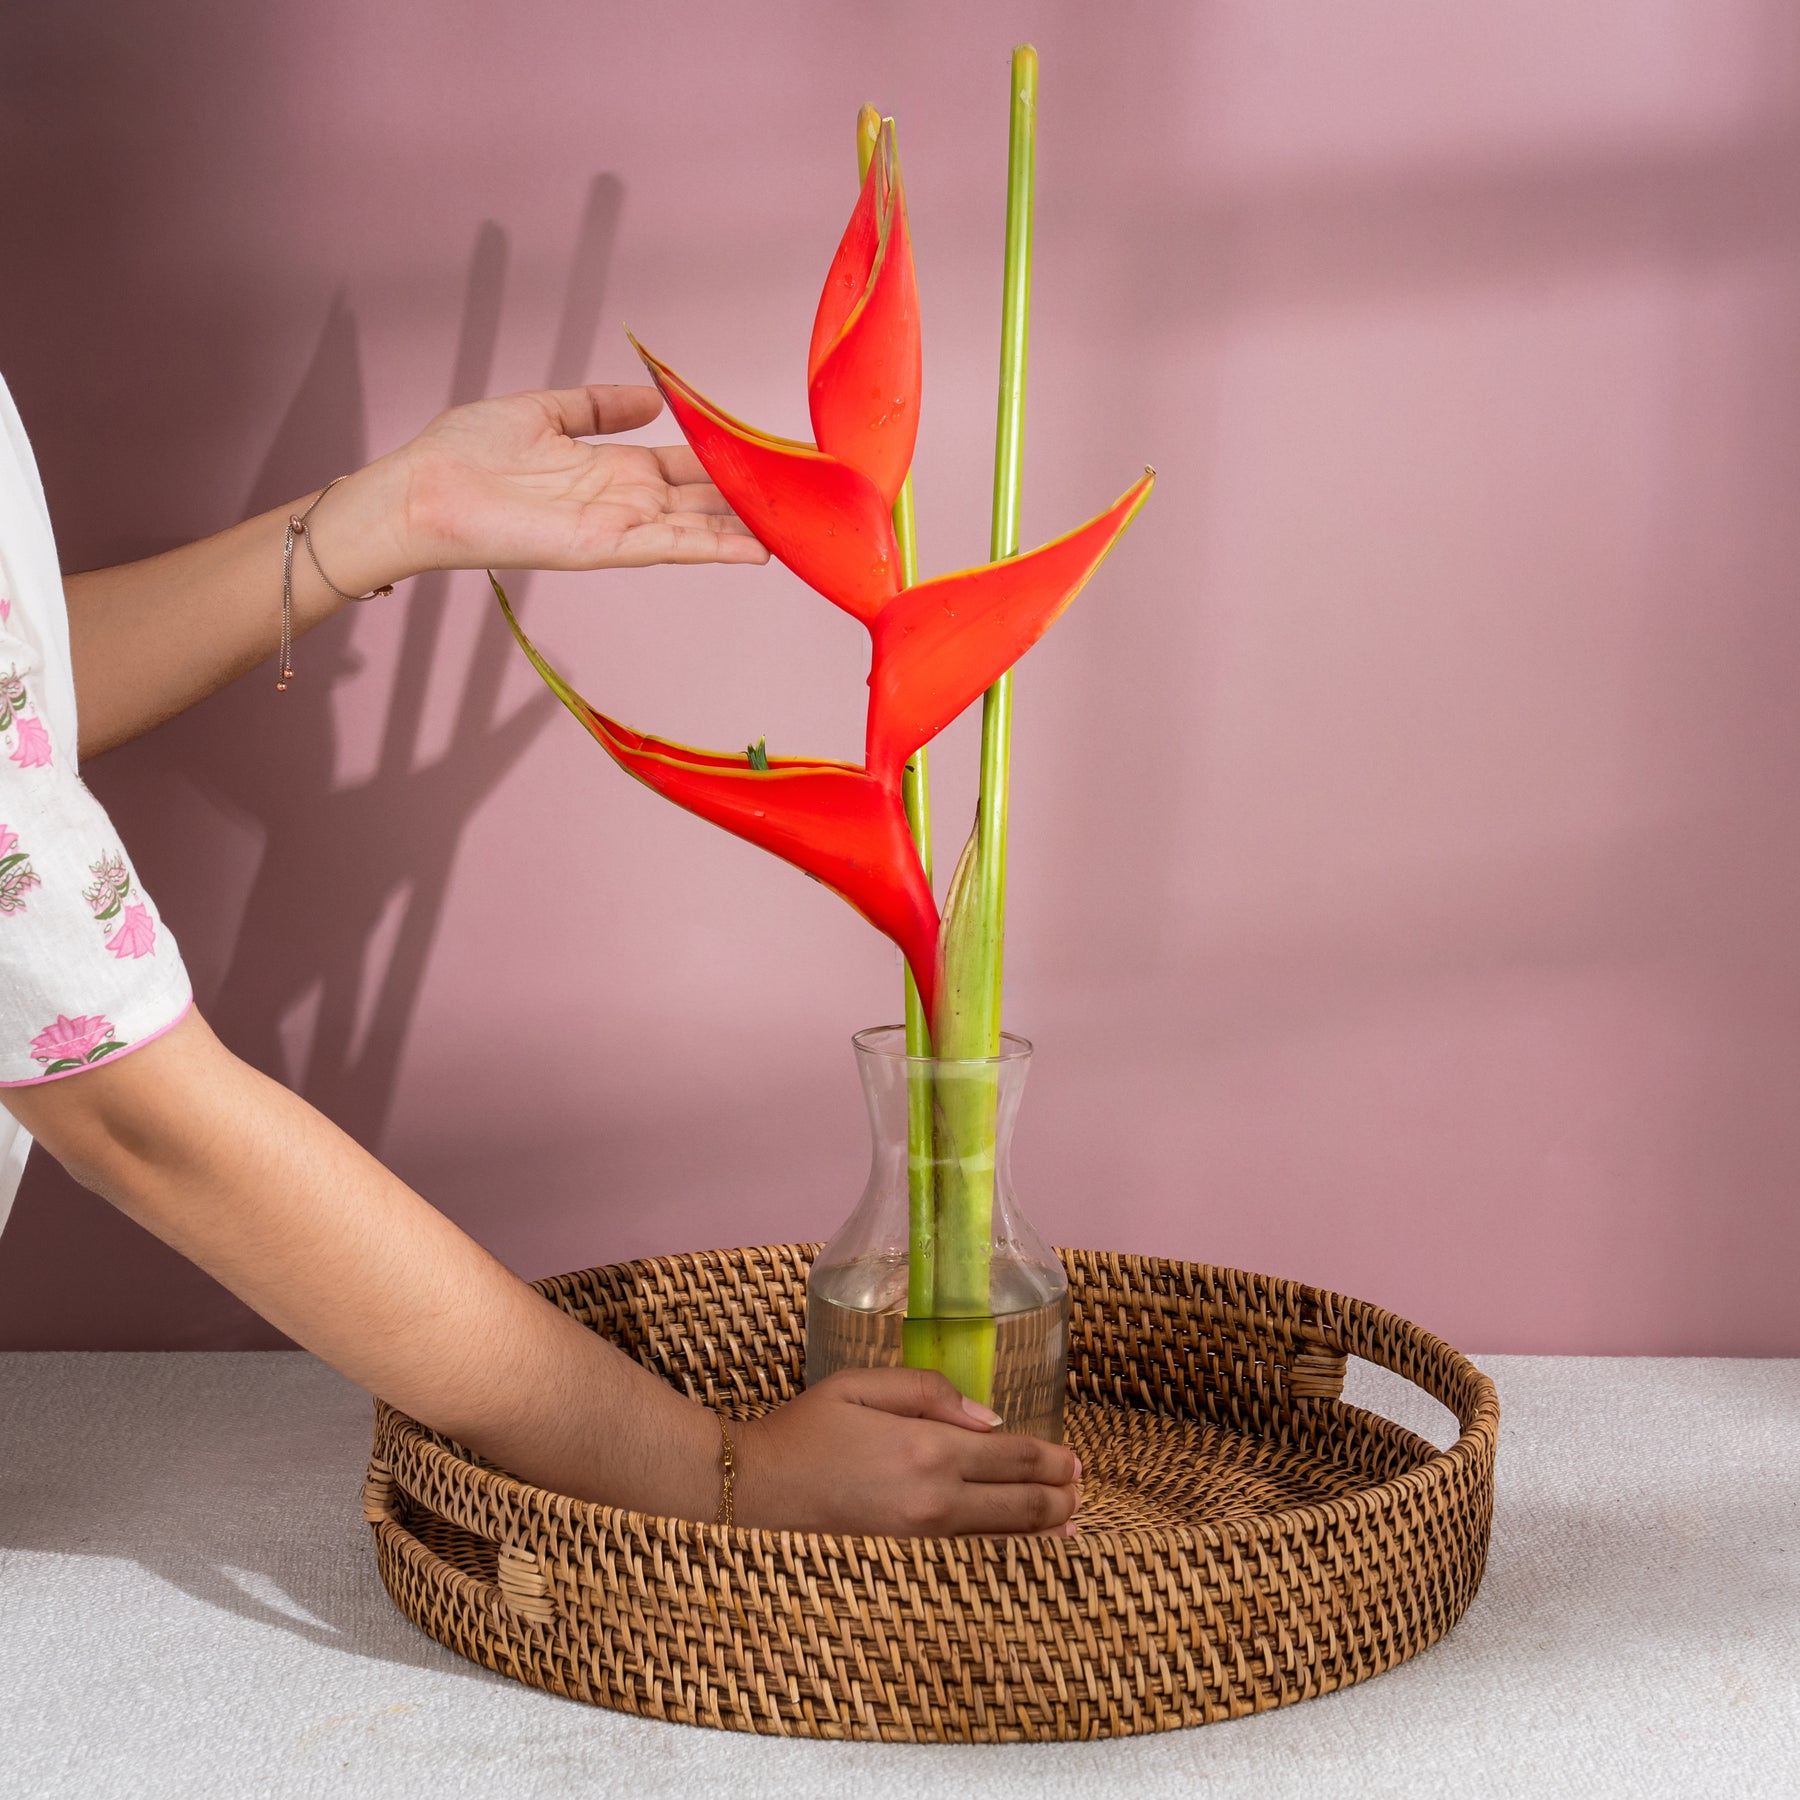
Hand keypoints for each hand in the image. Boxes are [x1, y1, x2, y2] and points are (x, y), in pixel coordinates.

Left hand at [358, 383, 769, 582]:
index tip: (769, 458)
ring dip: (747, 531)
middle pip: (703, 500)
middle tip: (805, 498)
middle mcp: (624, 500)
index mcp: (612, 468)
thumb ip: (599, 407)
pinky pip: (670, 547)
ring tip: (799, 531)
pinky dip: (714, 550)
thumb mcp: (543, 410)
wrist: (423, 490)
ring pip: (699, 529)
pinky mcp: (605, 547)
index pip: (685, 466)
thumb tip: (653, 397)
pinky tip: (756, 551)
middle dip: (750, 500)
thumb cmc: (467, 453)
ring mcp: (618, 526)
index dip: (726, 462)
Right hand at [729, 1367, 1082, 1536]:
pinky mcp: (906, 1553)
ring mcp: (921, 1535)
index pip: (1011, 1456)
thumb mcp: (861, 1385)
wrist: (753, 1490)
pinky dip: (1006, 1542)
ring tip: (1070, 1518)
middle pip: (1017, 1502)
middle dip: (1058, 1496)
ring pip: (1000, 1532)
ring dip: (1042, 1524)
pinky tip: (1023, 1543)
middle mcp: (934, 1498)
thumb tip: (987, 1417)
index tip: (1075, 1460)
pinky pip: (971, 1547)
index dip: (1051, 1460)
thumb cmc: (803, 1429)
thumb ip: (928, 1391)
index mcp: (927, 1448)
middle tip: (1082, 1489)